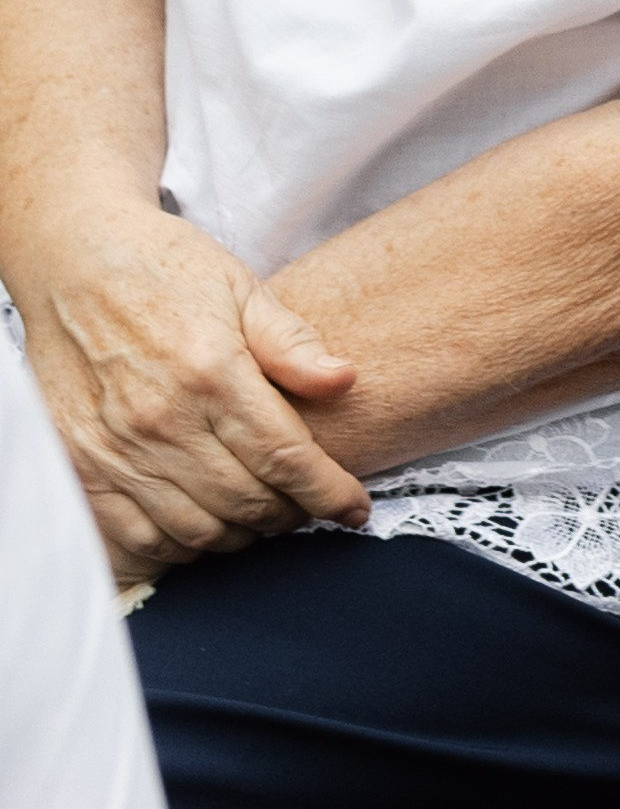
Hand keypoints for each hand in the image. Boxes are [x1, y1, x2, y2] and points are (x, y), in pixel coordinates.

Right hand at [16, 204, 366, 580]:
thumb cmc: (165, 269)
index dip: (328, 492)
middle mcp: (161, 420)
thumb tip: (345, 380)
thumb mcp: (241, 287)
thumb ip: (291, 342)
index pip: (284, 456)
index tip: (355, 509)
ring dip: (240, 535)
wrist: (76, 262)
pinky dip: (180, 546)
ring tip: (261, 513)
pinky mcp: (81, 468)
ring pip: (196, 530)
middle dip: (291, 515)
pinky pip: (137, 538)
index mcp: (211, 371)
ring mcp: (115, 451)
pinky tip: (204, 524)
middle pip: (246, 502)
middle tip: (308, 505)